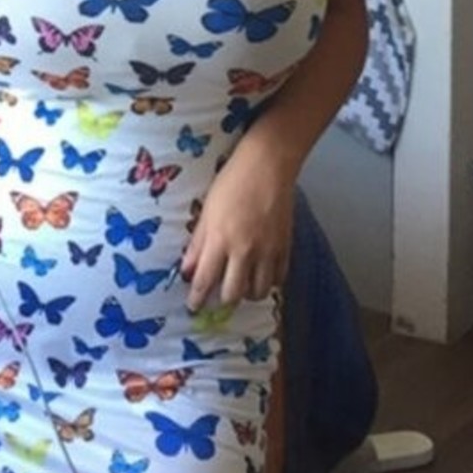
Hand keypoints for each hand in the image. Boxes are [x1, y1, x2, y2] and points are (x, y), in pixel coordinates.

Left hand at [180, 133, 295, 311]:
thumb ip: (198, 244)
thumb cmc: (231, 182)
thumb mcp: (207, 211)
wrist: (267, 166)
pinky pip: (278, 279)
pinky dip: (269, 283)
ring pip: (258, 292)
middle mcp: (244, 251)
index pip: (205, 280)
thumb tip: (186, 271)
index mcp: (220, 240)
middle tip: (218, 296)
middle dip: (223, 300)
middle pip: (233, 294)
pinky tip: (261, 275)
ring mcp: (268, 251)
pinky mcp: (286, 247)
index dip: (197, 298)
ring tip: (241, 285)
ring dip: (247, 294)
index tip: (193, 306)